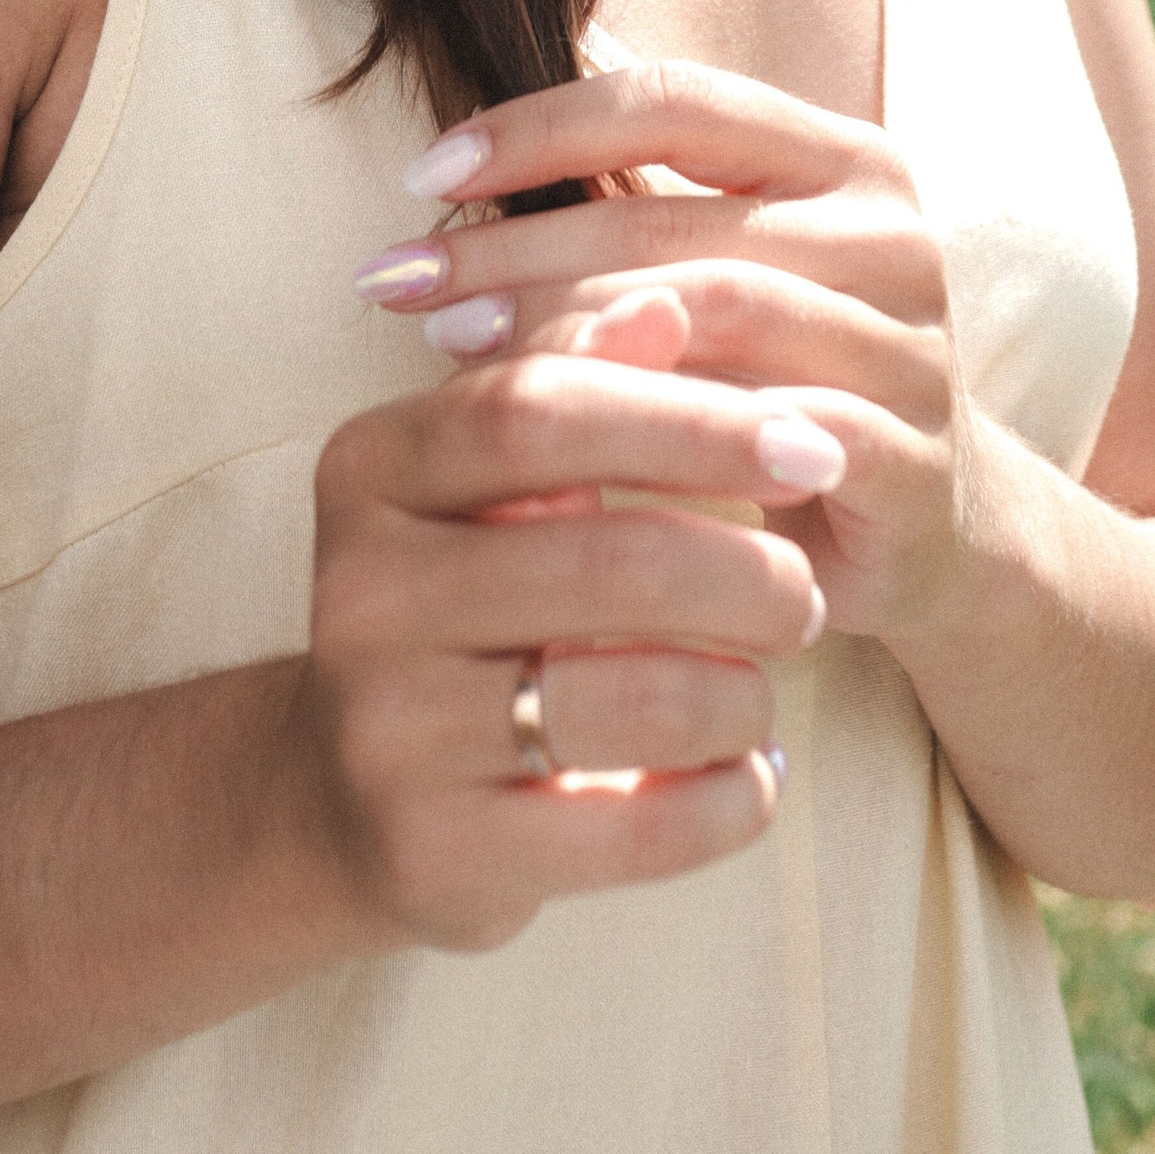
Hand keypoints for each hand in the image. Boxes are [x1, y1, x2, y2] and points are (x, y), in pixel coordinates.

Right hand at [296, 327, 830, 954]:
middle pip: (604, 557)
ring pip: (626, 697)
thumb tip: (665, 302)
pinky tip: (749, 777)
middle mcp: (358, 589)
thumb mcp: (490, 482)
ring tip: (764, 685)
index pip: (542, 412)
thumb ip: (573, 387)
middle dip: (742, 574)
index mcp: (372, 466)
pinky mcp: (431, 851)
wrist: (341, 795)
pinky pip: (630, 831)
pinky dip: (726, 800)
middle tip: (801, 591)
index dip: (692, 423)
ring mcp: (385, 729)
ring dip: (740, 692)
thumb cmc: (458, 603)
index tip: (813, 449)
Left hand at [353, 64, 975, 658]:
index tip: (420, 173)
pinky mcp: (910, 460)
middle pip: (674, 218)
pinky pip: (766, 433)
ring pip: (715, 313)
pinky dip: (655, 435)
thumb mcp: (718, 275)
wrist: (930, 534)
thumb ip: (630, 205)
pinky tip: (561, 453)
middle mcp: (891, 235)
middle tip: (397, 280)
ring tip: (449, 353)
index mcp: (846, 160)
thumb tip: (458, 154)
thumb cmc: (782, 383)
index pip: (677, 101)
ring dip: (567, 332)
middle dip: (516, 246)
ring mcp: (911, 346)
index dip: (542, 124)